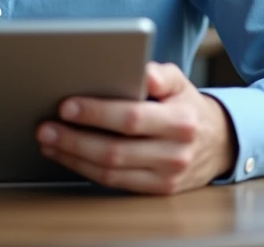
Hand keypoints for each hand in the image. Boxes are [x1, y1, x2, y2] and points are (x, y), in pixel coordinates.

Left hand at [36, 61, 236, 194]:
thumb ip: (161, 74)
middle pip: (115, 150)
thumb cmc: (188, 107)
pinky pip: (114, 184)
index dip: (97, 114)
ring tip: (49, 141)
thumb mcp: (180, 83)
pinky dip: (85, 170)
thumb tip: (143, 72)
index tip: (66, 106)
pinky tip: (67, 156)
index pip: (132, 118)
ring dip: (73, 157)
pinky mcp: (156, 191)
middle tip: (45, 127)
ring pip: (110, 172)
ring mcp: (166, 177)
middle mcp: (175, 153)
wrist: (218, 143)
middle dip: (74, 139)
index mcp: (180, 122)